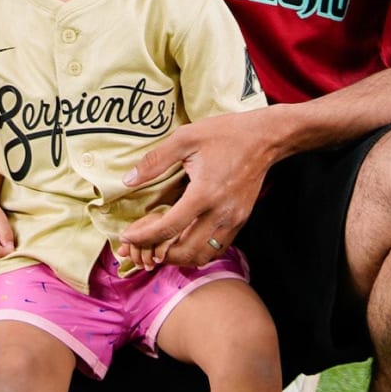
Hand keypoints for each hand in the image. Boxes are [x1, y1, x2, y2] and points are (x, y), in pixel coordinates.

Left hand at [118, 109, 282, 267]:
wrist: (265, 137)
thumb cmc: (226, 134)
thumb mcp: (185, 138)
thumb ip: (155, 161)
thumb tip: (128, 180)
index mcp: (204, 193)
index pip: (168, 228)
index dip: (143, 237)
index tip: (126, 238)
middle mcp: (220, 213)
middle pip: (185, 251)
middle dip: (158, 253)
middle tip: (140, 247)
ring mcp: (233, 220)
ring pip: (202, 255)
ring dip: (178, 257)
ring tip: (159, 247)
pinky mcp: (241, 220)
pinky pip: (217, 248)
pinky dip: (197, 251)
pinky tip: (183, 240)